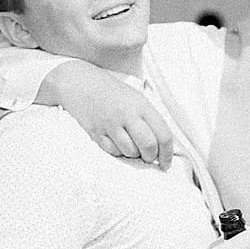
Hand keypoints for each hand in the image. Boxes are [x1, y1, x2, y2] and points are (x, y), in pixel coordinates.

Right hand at [39, 60, 172, 167]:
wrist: (82, 85)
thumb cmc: (114, 92)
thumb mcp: (138, 99)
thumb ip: (150, 119)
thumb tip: (163, 144)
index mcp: (142, 106)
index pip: (162, 134)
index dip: (167, 153)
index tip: (166, 163)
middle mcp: (127, 115)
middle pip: (147, 146)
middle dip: (151, 157)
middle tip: (149, 157)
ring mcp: (110, 125)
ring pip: (129, 152)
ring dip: (134, 154)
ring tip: (131, 144)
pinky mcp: (96, 133)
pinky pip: (113, 151)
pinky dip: (118, 152)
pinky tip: (117, 142)